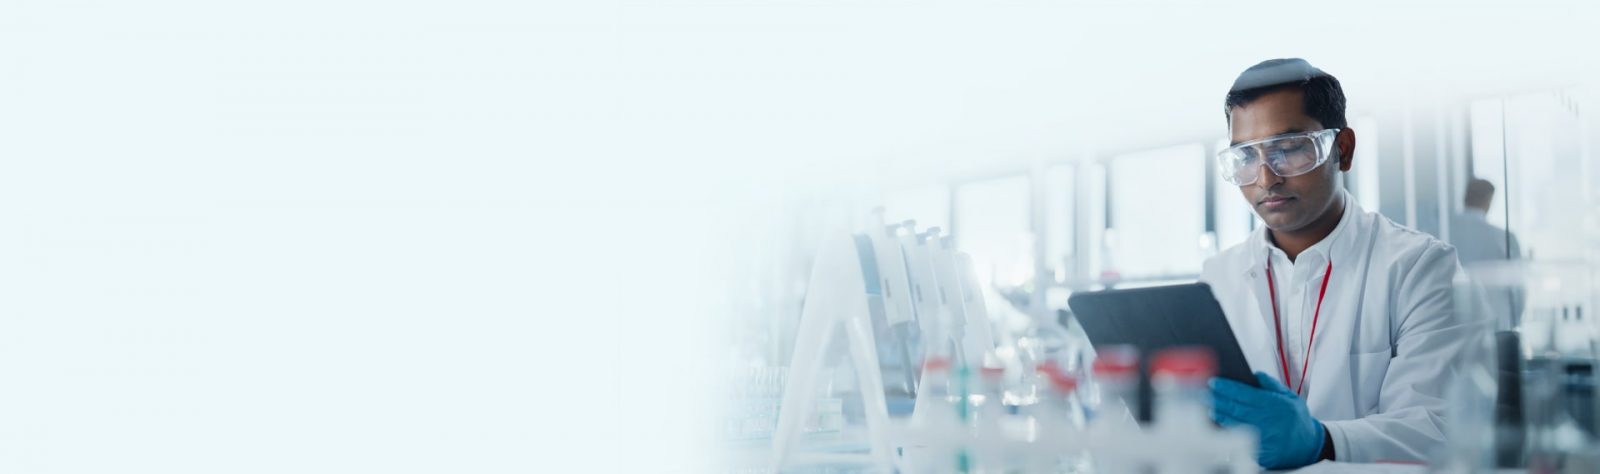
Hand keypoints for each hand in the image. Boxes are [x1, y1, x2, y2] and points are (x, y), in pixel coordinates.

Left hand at [1210, 372, 1326, 468]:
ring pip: (1233, 424)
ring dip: (1218, 414)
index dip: (1226, 387)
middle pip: (1235, 408)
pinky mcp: (1259, 452)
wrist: (1309, 446)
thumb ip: (1271, 385)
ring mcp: (1262, 438)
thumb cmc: (1297, 419)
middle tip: (1203, 393)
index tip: (1213, 381)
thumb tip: (1255, 373)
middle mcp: (1267, 421)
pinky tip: (1218, 424)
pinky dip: (1226, 431)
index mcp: (1274, 405)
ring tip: (1207, 406)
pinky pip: (1237, 440)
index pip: (1244, 394)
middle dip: (1217, 399)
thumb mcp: (1290, 397)